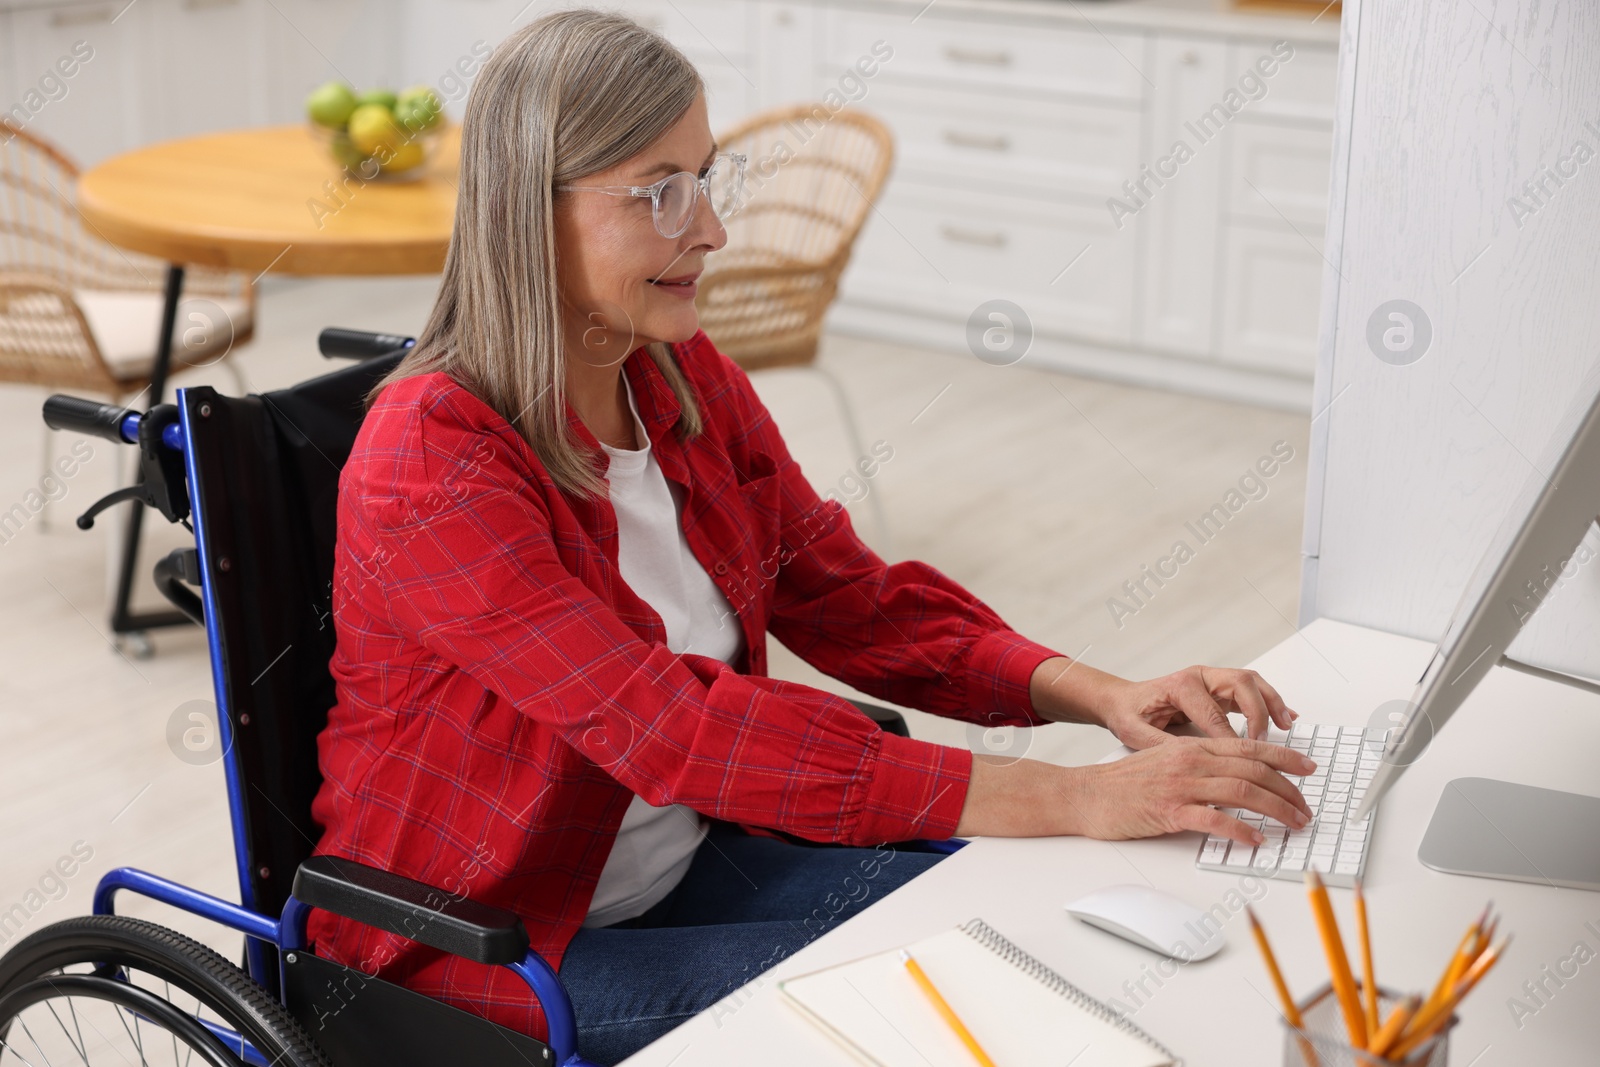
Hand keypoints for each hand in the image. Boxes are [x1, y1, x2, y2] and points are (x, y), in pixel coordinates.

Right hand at [1057, 736, 1314, 845]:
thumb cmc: (1122, 783)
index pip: (1249, 748)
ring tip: (1293, 824)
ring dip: (1276, 809)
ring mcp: (1180, 785)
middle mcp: (1190, 761)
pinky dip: (1241, 830)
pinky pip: (1215, 819)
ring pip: (1242, 791)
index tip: (1308, 769)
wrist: (1085, 794)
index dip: (1284, 758)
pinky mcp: (1169, 811)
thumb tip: (1236, 778)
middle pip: (1253, 769)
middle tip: (1306, 808)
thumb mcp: (1165, 761)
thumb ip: (1199, 765)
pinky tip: (1255, 840)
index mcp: (1191, 747)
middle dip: (1288, 789)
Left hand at [1097, 665, 1297, 748]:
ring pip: (1251, 682)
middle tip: (1265, 741)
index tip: (1242, 761)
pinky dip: (1270, 702)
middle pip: (1241, 684)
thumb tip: (1191, 763)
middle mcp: (1198, 677)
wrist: (1121, 700)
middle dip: (1259, 712)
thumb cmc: (1128, 713)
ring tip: (1287, 725)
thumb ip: (1161, 746)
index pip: (1214, 713)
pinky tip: (1284, 718)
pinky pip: (1251, 690)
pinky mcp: (1218, 688)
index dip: (1231, 738)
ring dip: (1272, 702)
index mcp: (1179, 686)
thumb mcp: (1135, 733)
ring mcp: (1210, 679)